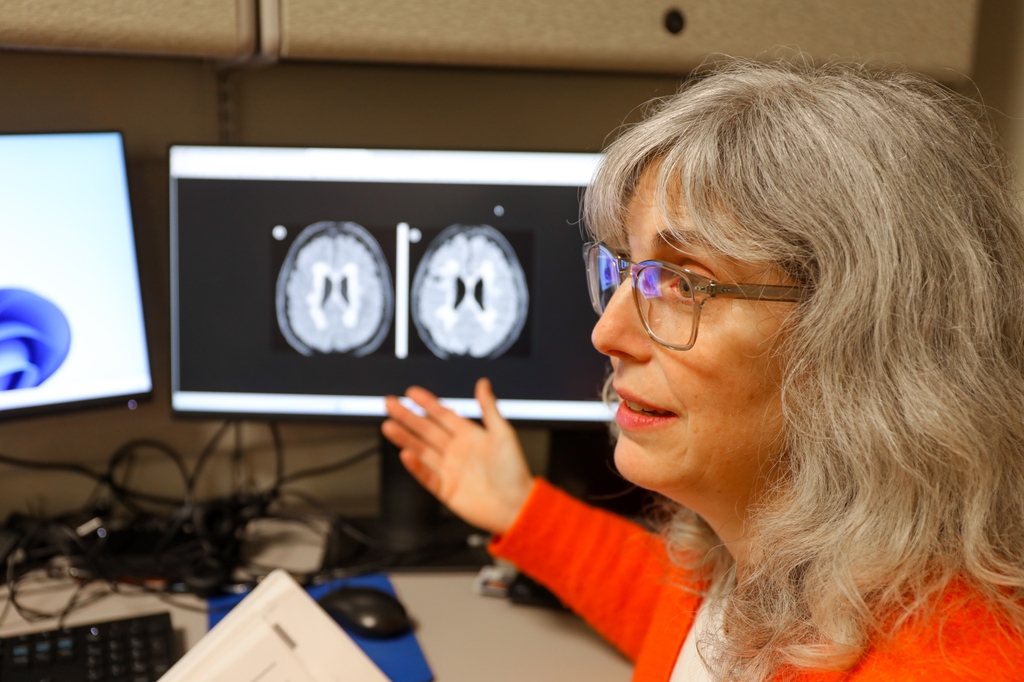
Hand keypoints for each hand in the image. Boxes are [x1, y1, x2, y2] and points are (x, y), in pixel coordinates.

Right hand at [381, 378, 532, 534]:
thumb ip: (489, 408)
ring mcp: (449, 470)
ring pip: (421, 450)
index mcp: (469, 435)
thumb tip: (483, 383)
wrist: (517, 506)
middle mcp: (456, 451)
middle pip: (426, 430)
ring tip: (388, 426)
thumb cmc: (515, 471)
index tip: (411, 392)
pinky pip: (426, 476)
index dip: (427, 403)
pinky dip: (415, 466)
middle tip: (390, 403)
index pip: (443, 415)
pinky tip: (405, 454)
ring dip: (405, 438)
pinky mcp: (445, 489)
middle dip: (407, 416)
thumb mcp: (503, 433)